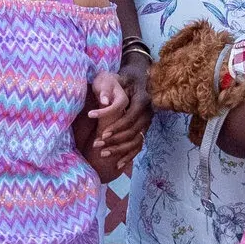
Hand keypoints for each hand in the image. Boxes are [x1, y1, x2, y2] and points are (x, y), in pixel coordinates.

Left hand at [89, 56, 149, 170]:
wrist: (137, 79)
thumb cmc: (123, 79)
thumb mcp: (115, 78)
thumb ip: (108, 88)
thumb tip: (104, 101)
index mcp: (142, 100)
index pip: (130, 117)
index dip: (116, 126)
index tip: (101, 132)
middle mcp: (147, 113)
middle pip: (132, 132)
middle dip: (114, 139)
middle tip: (96, 143)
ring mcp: (147, 123)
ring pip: (135, 141)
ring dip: (119, 149)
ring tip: (102, 153)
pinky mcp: (144, 130)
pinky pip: (138, 147)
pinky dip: (128, 156)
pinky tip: (117, 165)